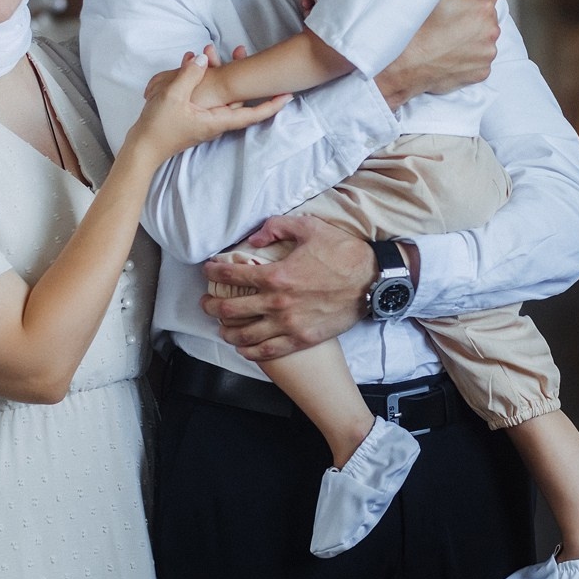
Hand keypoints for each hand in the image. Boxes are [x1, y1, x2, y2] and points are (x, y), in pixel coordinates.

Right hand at [125, 51, 287, 162]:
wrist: (142, 147)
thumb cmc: (158, 128)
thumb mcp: (173, 97)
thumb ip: (189, 76)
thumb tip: (202, 59)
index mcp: (217, 121)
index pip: (252, 114)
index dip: (272, 105)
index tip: (289, 95)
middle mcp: (215, 120)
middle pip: (237, 97)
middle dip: (241, 73)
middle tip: (242, 51)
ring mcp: (205, 117)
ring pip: (220, 93)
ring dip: (217, 71)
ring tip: (208, 50)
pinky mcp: (194, 114)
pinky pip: (204, 93)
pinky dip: (200, 78)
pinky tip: (189, 63)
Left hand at [199, 215, 375, 360]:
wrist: (372, 281)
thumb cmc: (342, 253)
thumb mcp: (309, 227)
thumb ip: (276, 227)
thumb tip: (253, 237)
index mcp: (276, 275)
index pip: (232, 276)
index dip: (213, 272)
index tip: (208, 270)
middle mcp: (278, 303)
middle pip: (231, 309)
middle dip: (211, 305)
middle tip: (206, 302)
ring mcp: (289, 325)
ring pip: (245, 335)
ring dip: (226, 331)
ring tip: (221, 327)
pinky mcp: (302, 339)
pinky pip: (268, 351)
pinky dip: (250, 351)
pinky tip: (242, 348)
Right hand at [375, 0, 499, 109]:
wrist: (404, 66)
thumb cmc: (418, 28)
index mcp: (482, 9)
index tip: (462, 1)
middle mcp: (491, 32)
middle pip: (488, 16)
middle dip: (474, 16)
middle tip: (450, 22)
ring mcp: (487, 54)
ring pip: (485, 38)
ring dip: (474, 38)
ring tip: (449, 41)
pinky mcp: (482, 73)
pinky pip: (480, 59)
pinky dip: (470, 57)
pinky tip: (451, 55)